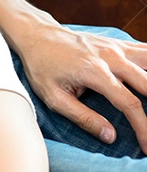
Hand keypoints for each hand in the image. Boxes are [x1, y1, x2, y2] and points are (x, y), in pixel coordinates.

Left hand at [17, 22, 146, 151]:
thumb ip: (83, 117)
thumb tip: (110, 136)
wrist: (36, 35)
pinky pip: (145, 51)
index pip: (129, 103)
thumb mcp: (54, 97)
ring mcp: (116, 47)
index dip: (143, 127)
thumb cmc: (42, 66)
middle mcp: (110, 57)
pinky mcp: (117, 44)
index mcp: (95, 72)